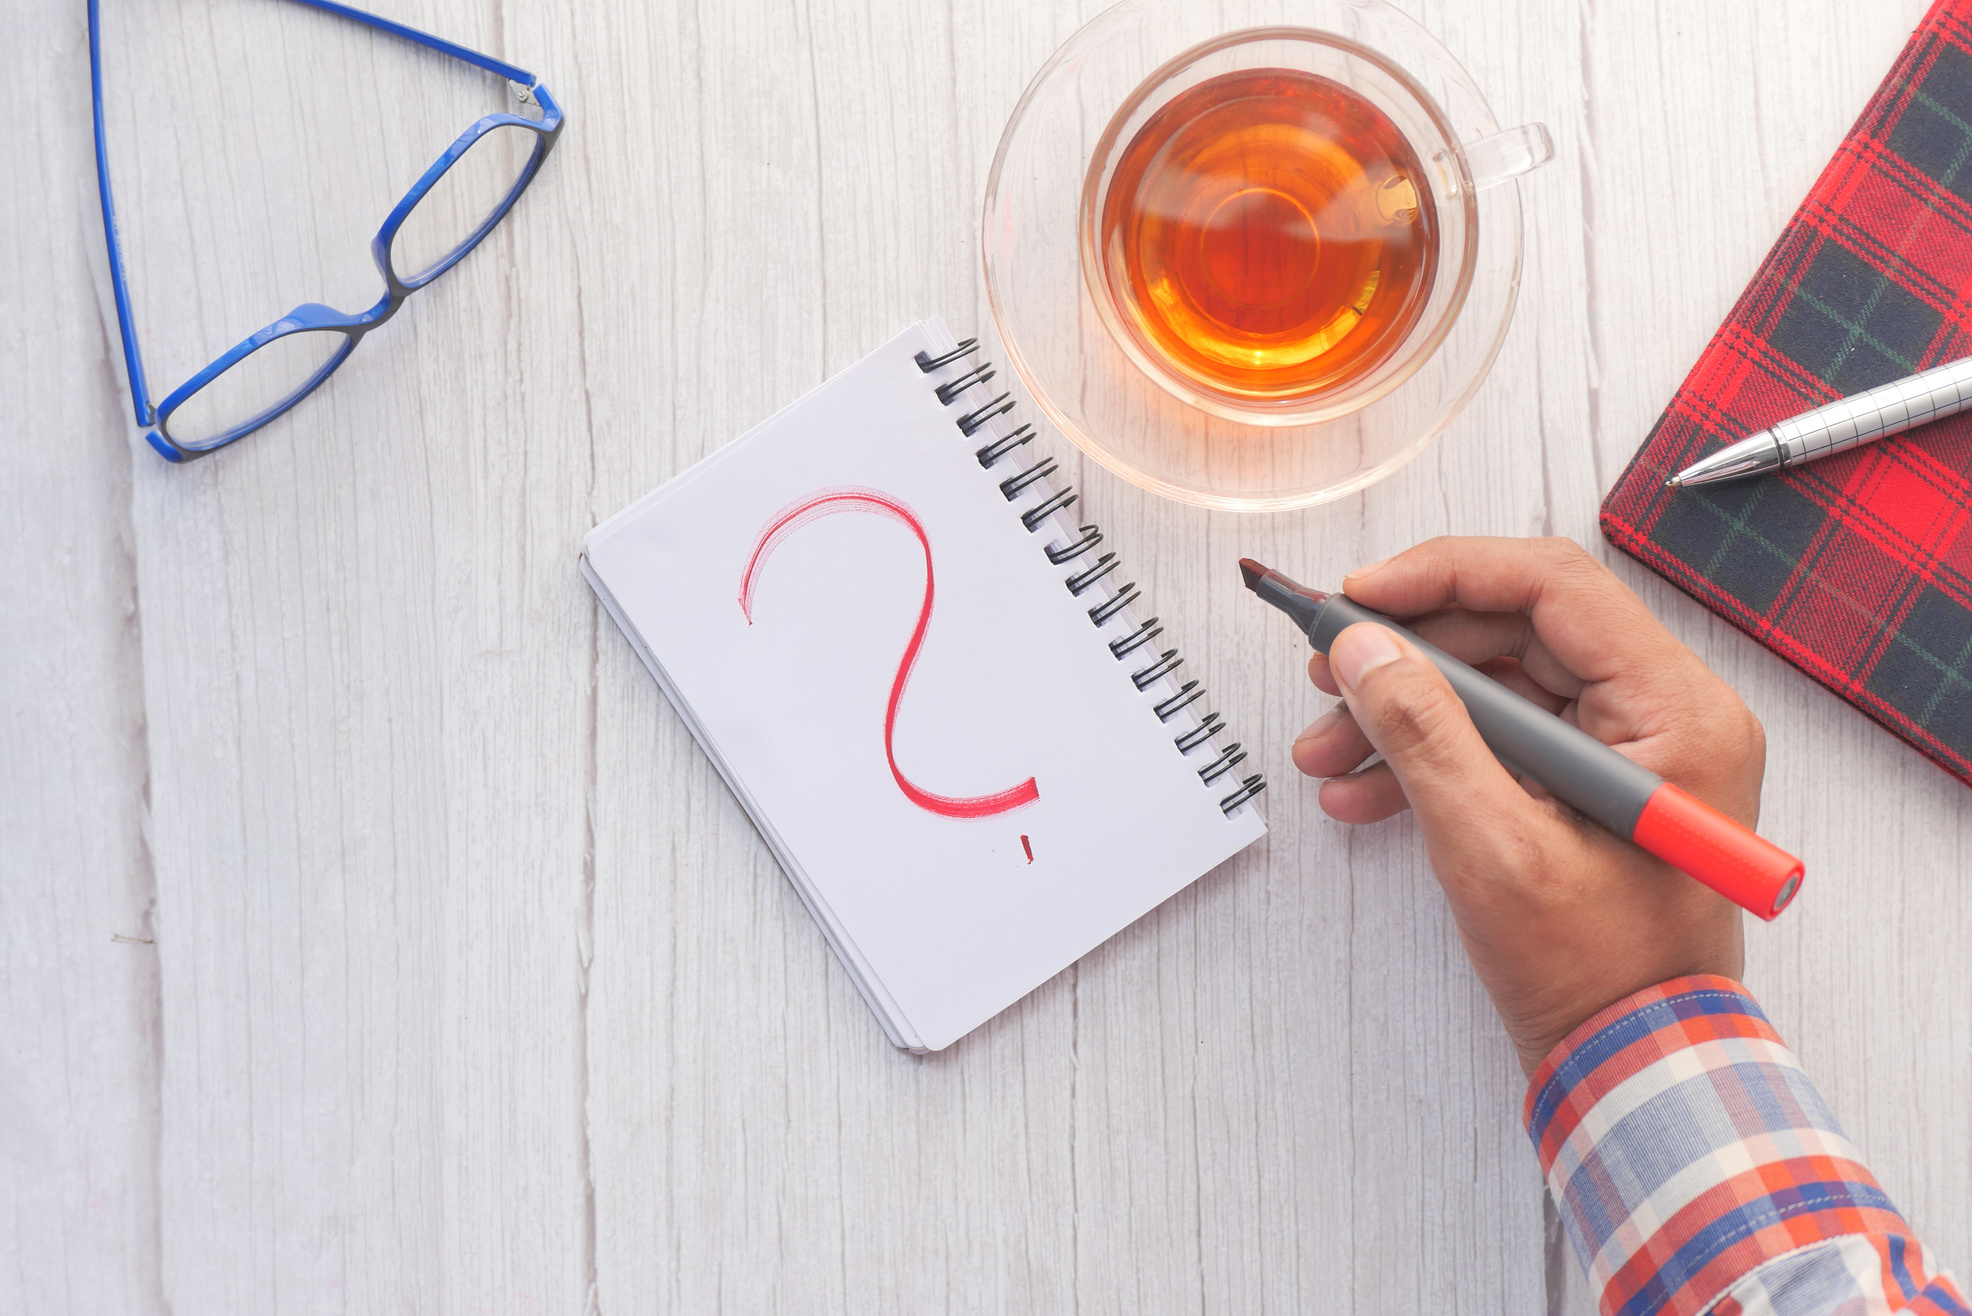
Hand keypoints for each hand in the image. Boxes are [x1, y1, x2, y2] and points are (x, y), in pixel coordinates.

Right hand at [1291, 537, 1755, 1074]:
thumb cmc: (1597, 977)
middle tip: (1325, 673)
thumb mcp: (1491, 847)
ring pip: (1499, 684)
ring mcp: (1631, 749)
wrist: (1633, 1064)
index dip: (1441, 577)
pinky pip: (1503, 737)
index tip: (1356, 599)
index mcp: (1675, 712)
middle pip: (1516, 629)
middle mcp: (1666, 714)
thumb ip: (1424, 734)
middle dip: (1409, 656)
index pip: (1551, 586)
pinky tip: (1361, 792)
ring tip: (1324, 750)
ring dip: (1405, 711)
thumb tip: (1364, 648)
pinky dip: (1430, 755)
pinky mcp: (1596, 783)